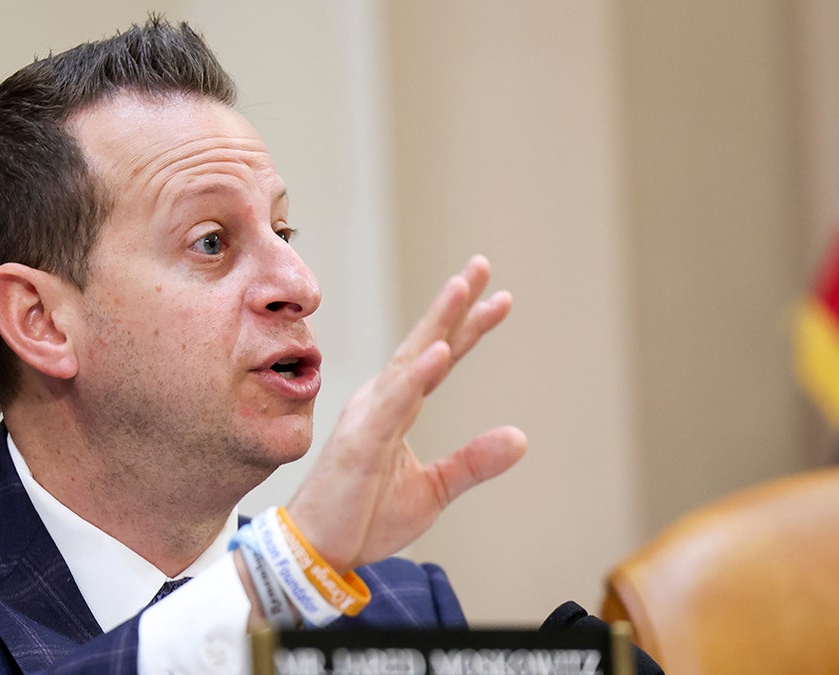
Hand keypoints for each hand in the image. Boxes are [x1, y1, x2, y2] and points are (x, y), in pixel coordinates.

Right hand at [287, 254, 525, 572]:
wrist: (318, 552)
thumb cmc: (363, 516)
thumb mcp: (433, 490)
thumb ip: (473, 461)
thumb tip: (520, 437)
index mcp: (395, 409)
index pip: (438, 359)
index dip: (468, 328)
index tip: (499, 298)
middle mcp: (380, 402)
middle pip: (424, 344)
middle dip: (454, 305)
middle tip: (480, 265)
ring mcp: (369, 418)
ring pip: (408, 361)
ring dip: (438, 323)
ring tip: (463, 288)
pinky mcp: (361, 443)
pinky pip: (393, 404)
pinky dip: (416, 375)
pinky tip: (440, 352)